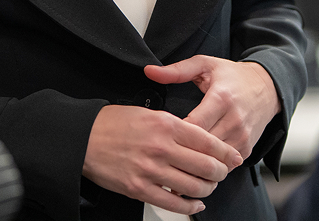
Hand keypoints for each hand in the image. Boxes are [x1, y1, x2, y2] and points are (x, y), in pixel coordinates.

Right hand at [83, 104, 242, 214]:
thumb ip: (174, 124)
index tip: (233, 157)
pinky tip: (194, 203)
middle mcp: (162, 148)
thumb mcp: (148, 112)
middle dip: (220, 172)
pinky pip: (174, 203)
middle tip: (222, 172)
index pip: (207, 141)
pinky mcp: (141, 189)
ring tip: (208, 187)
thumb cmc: (114, 123)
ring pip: (194, 187)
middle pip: (206, 166)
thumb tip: (197, 137)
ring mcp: (151, 170)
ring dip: (207, 190)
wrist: (85, 137)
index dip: (225, 152)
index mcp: (165, 124)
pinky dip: (190, 206)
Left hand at [144, 57, 281, 159]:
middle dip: (183, 152)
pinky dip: (210, 167)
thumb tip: (149, 71)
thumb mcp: (204, 64)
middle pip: (204, 146)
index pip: (195, 125)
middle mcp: (234, 120)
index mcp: (221, 98)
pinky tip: (194, 167)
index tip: (160, 136)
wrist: (266, 87)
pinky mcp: (247, 149)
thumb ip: (176, 70)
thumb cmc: (232, 75)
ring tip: (173, 166)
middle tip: (160, 157)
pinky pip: (225, 165)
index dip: (176, 133)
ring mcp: (242, 137)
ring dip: (195, 164)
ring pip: (214, 160)